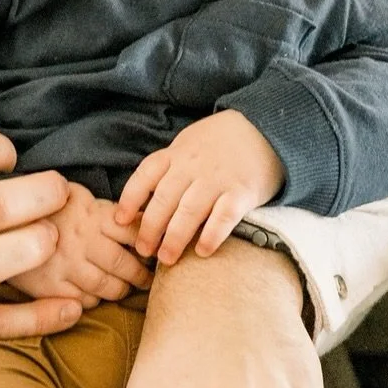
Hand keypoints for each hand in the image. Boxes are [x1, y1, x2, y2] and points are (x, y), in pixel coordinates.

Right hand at [12, 181, 153, 306]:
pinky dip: (93, 301)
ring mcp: (66, 266)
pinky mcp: (49, 287)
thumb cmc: (42, 205)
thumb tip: (136, 217)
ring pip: (107, 287)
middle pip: (124, 264)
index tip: (153, 251)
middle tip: (147, 279)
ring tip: (124, 288)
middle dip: (141, 275)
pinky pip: (82, 302)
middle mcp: (82, 241)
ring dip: (120, 290)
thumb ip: (102, 207)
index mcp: (92, 214)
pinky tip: (94, 294)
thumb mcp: (73, 194)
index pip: (133, 231)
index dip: (148, 243)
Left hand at [115, 111, 283, 264]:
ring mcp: (218, 178)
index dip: (130, 199)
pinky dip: (211, 235)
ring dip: (174, 238)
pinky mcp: (243, 192)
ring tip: (166, 260)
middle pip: (163, 200)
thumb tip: (145, 199)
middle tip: (144, 251)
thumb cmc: (222, 142)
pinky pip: (223, 217)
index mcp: (177, 153)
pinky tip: (202, 251)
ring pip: (189, 212)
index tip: (121, 221)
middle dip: (150, 229)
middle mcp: (193, 166)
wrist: (266, 128)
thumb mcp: (190, 143)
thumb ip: (170, 166)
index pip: (145, 176)